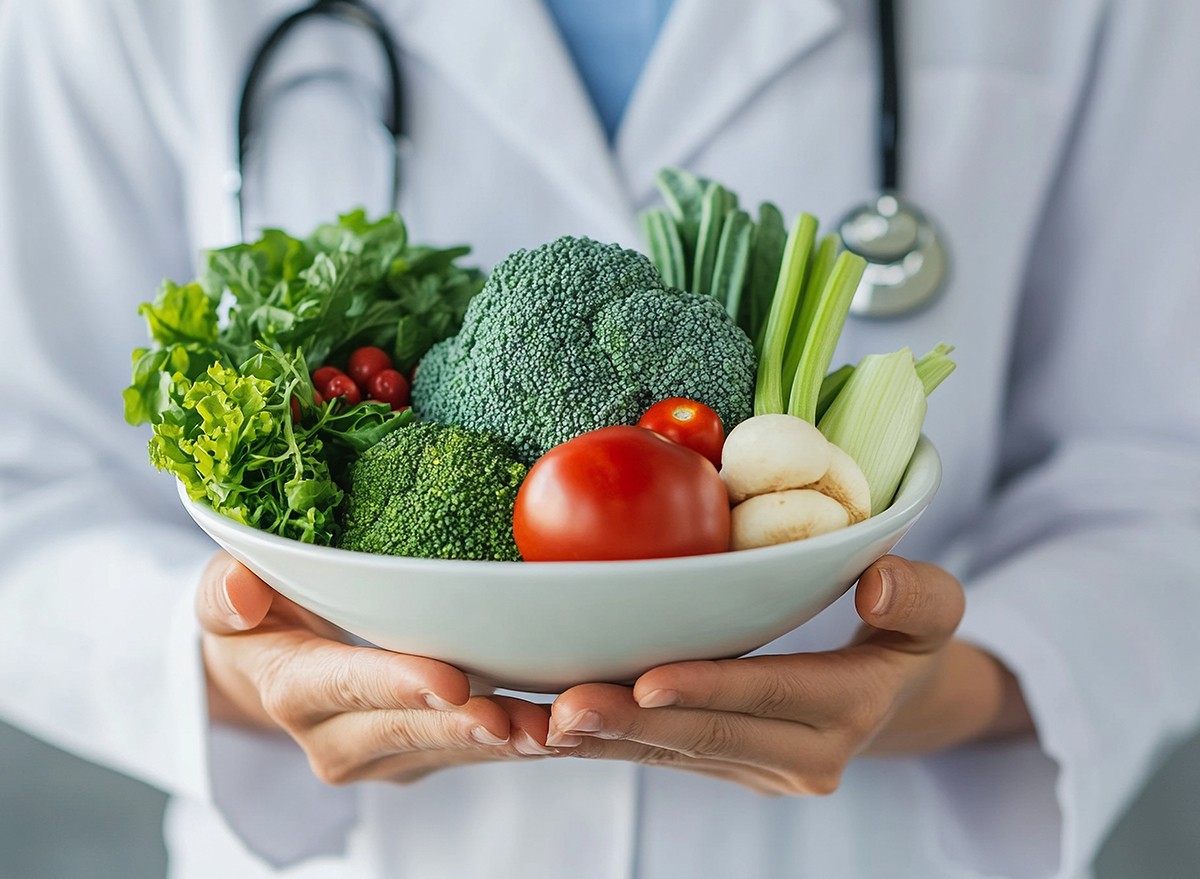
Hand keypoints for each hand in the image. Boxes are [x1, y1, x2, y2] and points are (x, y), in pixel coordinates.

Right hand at [198, 552, 558, 784]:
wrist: (265, 666)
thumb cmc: (255, 615)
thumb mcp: (221, 595)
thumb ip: (223, 592)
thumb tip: (240, 593)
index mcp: (291, 688)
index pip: (344, 685)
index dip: (396, 684)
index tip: (452, 681)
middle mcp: (334, 738)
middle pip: (407, 731)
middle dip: (466, 727)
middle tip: (526, 720)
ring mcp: (380, 756)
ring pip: (446, 750)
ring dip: (503, 744)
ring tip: (557, 729)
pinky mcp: (416, 759)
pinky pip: (466, 753)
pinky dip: (513, 741)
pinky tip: (559, 724)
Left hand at [545, 556, 1031, 795]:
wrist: (896, 698)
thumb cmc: (905, 636)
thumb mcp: (936, 610)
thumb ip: (919, 596)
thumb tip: (875, 585)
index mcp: (849, 710)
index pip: (772, 694)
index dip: (712, 687)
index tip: (649, 676)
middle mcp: (800, 757)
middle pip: (705, 737)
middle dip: (631, 726)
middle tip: (562, 711)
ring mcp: (756, 770)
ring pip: (670, 755)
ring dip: (601, 741)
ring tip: (534, 725)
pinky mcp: (721, 766)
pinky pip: (658, 754)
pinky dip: (602, 741)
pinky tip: (542, 726)